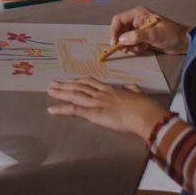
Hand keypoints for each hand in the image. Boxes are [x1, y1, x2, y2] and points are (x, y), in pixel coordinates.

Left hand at [47, 78, 170, 139]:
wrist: (145, 114)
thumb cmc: (146, 107)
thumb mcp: (139, 94)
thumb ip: (132, 90)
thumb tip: (128, 87)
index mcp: (112, 90)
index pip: (92, 83)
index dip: (80, 81)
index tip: (72, 80)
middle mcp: (101, 93)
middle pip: (79, 86)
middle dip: (65, 84)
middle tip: (53, 83)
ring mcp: (96, 102)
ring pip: (74, 95)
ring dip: (60, 92)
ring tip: (49, 90)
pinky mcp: (94, 113)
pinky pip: (74, 110)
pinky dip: (62, 109)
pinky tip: (52, 110)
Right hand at [109, 7, 188, 55]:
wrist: (185, 42)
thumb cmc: (171, 34)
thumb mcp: (154, 34)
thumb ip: (136, 36)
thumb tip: (120, 40)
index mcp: (138, 14)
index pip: (118, 20)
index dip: (114, 31)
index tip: (115, 43)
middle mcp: (136, 20)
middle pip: (120, 30)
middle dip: (122, 40)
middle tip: (126, 49)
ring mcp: (139, 30)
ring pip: (125, 38)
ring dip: (129, 46)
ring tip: (139, 49)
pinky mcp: (142, 38)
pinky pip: (131, 43)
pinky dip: (134, 48)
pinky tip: (143, 49)